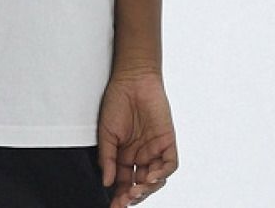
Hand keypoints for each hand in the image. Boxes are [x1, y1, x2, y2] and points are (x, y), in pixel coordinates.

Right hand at [97, 69, 177, 206]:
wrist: (133, 80)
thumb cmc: (117, 100)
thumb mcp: (106, 132)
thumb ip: (107, 157)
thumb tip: (106, 182)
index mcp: (123, 155)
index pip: (122, 182)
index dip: (118, 196)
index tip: (113, 205)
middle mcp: (140, 156)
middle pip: (139, 185)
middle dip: (132, 196)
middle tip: (123, 201)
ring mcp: (155, 150)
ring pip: (155, 180)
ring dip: (146, 189)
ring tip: (135, 191)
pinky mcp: (167, 143)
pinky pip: (169, 165)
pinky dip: (161, 174)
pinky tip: (151, 178)